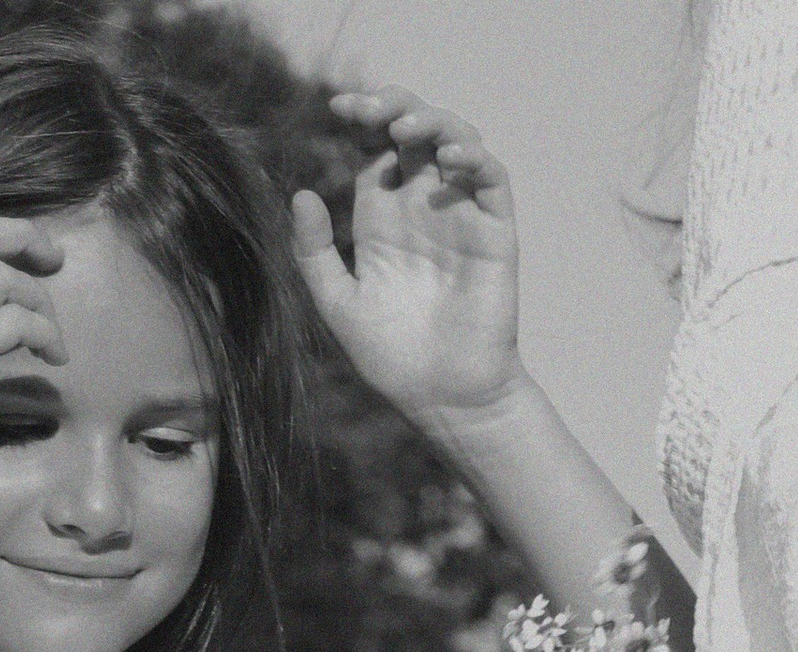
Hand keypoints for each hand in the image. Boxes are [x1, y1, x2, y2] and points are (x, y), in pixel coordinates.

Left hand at [291, 90, 522, 435]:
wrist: (445, 399)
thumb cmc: (392, 359)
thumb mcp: (339, 304)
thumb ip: (316, 253)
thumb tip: (302, 193)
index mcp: (384, 216)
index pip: (375, 147)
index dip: (361, 117)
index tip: (337, 106)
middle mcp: (423, 206)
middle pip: (414, 131)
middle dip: (393, 105)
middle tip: (368, 106)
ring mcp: (461, 214)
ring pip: (455, 141)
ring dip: (432, 123)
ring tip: (403, 130)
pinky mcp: (495, 231)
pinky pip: (491, 178)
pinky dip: (472, 157)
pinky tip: (448, 158)